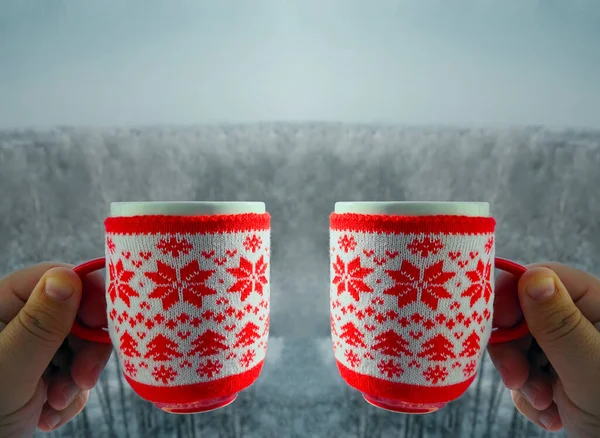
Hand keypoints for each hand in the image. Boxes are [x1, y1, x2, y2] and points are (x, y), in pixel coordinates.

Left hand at [0, 263, 111, 437]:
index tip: (102, 324)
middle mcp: (18, 322)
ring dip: (78, 379)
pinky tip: (48, 414)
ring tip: (55, 405)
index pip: (56, 279)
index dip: (87, 296)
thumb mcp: (10, 369)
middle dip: (85, 350)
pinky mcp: (44, 374)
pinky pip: (77, 373)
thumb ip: (41, 323)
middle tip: (84, 378)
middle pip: (77, 314)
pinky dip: (71, 396)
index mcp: (1, 306)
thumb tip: (67, 276)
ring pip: (82, 346)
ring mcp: (33, 349)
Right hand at [488, 263, 599, 437]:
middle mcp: (582, 322)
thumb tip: (532, 277)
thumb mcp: (589, 368)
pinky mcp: (557, 373)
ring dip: (521, 378)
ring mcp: (568, 349)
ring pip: (519, 346)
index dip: (512, 296)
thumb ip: (559, 323)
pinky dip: (529, 395)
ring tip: (543, 405)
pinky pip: (524, 372)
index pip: (543, 279)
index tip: (496, 323)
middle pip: (523, 314)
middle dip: (514, 349)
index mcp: (598, 305)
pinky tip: (551, 414)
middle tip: (515, 378)